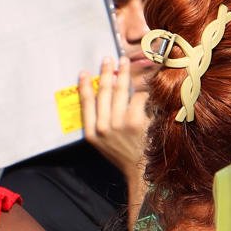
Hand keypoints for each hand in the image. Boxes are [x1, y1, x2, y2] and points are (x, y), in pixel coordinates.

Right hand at [79, 59, 150, 179]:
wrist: (140, 171)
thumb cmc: (123, 155)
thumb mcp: (103, 143)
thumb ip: (99, 123)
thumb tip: (101, 95)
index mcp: (91, 133)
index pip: (86, 103)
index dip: (85, 85)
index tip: (85, 72)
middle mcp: (103, 127)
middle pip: (104, 92)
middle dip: (107, 72)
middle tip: (110, 59)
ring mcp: (119, 124)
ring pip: (122, 90)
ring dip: (124, 73)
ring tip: (125, 63)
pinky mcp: (136, 121)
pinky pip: (139, 97)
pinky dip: (143, 91)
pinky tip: (145, 86)